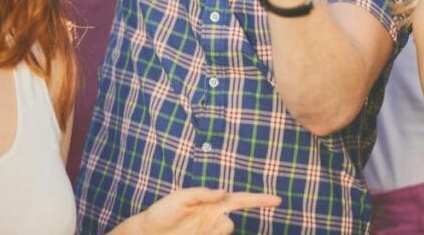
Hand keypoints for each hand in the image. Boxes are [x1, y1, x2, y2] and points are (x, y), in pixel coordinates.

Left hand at [123, 188, 281, 234]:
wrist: (146, 234)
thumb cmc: (162, 212)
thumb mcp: (180, 198)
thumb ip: (202, 194)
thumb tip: (223, 192)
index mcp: (212, 202)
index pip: (240, 200)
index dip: (259, 200)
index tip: (277, 200)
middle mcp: (213, 217)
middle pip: (230, 223)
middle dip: (220, 226)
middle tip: (203, 226)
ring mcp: (208, 231)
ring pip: (223, 232)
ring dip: (212, 234)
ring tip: (192, 233)